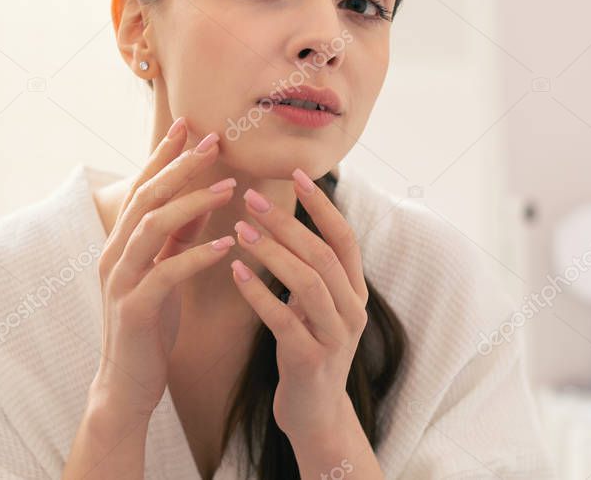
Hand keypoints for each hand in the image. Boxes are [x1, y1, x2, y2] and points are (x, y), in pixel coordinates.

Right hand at [91, 118, 236, 423]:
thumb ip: (179, 236)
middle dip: (179, 166)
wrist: (126, 384)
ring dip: (191, 203)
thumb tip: (204, 197)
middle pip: (146, 197)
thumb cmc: (149, 326)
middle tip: (213, 142)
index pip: (142, 187)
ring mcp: (119, 280)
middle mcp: (114, 254)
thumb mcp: (165, 272)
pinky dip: (196, 254)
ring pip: (152, 226)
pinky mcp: (133, 309)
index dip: (163, 155)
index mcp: (120, 242)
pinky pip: (166, 272)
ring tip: (228, 187)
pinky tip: (226, 244)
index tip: (189, 126)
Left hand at [229, 167, 368, 444]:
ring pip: (308, 283)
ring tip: (240, 230)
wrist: (314, 416)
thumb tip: (287, 221)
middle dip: (288, 223)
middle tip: (251, 198)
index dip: (322, 205)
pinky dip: (259, 294)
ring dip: (272, 253)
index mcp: (354, 292)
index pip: (345, 238)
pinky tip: (235, 273)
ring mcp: (335, 337)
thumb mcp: (316, 307)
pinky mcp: (310, 361)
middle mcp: (352, 311)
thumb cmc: (307, 350)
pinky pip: (284, 320)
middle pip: (323, 255)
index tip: (297, 174)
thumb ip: (310, 270)